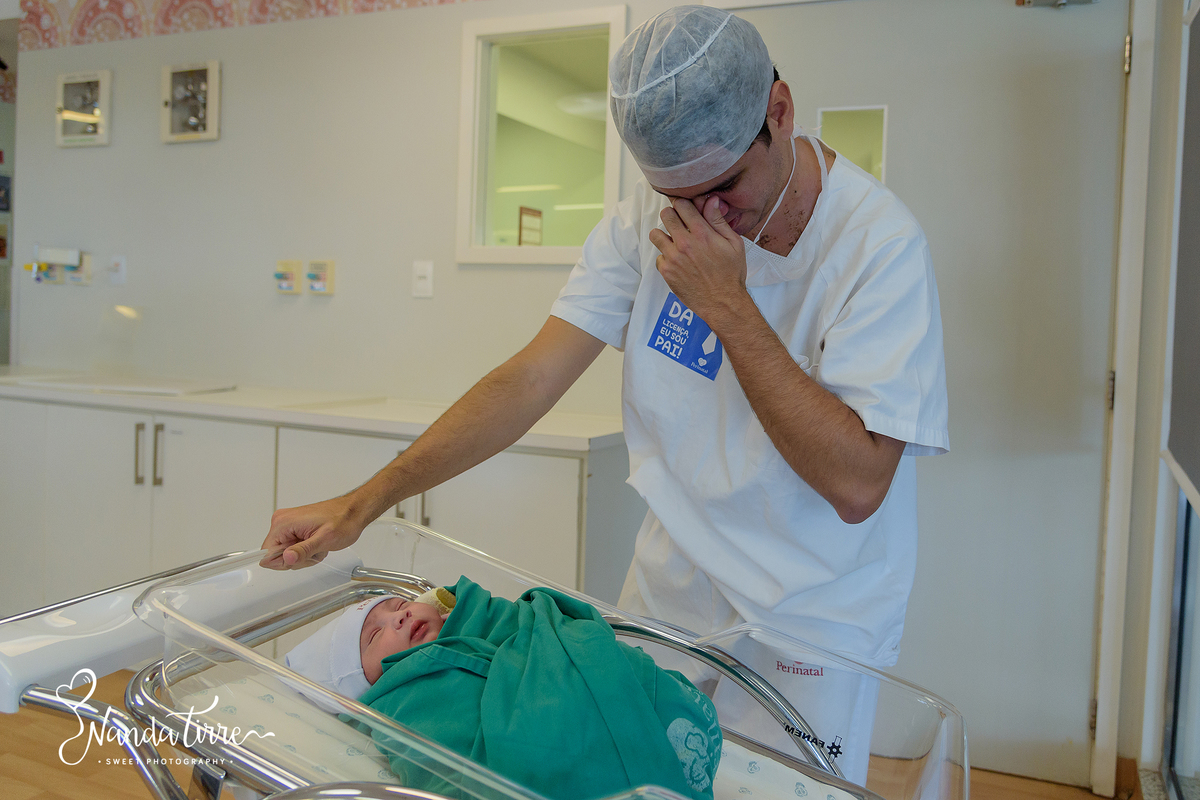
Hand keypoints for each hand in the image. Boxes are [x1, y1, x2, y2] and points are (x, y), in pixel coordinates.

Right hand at [260, 496, 365, 569]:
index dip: (285, 561)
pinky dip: (306, 549)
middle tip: (315, 549)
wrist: (353, 511)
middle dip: (298, 558)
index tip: (301, 556)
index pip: (267, 554)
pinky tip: (317, 543)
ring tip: (318, 545)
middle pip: (277, 555)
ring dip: (304, 554)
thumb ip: (303, 551)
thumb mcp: (324, 540)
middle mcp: (281, 521)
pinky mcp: (294, 527)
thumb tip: (286, 558)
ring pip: (287, 553)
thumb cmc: (342, 521)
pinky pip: (293, 547)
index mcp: (283, 523)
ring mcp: (288, 524)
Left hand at [647, 195, 748, 321]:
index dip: (683, 204)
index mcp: (702, 233)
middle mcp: (685, 243)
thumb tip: (711, 200)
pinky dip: (666, 257)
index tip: (685, 209)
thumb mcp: (734, 243)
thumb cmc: (731, 274)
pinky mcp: (666, 271)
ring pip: (655, 234)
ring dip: (664, 235)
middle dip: (672, 216)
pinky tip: (678, 262)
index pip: (682, 204)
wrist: (723, 302)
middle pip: (666, 214)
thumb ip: (718, 220)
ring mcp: (673, 257)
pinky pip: (658, 256)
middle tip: (679, 223)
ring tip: (674, 242)